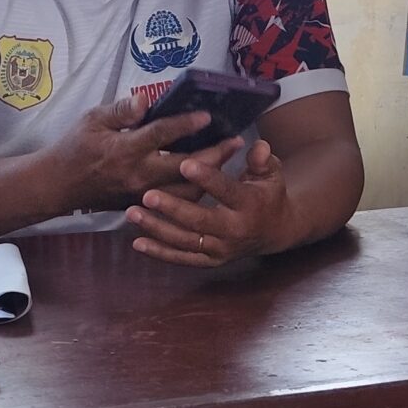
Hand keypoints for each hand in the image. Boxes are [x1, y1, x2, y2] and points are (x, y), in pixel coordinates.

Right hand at [49, 95, 227, 212]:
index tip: (207, 115)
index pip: (161, 135)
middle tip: (235, 141)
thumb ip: (121, 110)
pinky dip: (195, 192)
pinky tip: (208, 179)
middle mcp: (137, 175)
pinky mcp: (143, 205)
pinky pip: (176, 203)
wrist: (59, 185)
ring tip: (227, 160)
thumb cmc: (75, 147)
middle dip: (213, 155)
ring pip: (185, 193)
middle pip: (184, 168)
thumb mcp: (93, 119)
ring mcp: (142, 194)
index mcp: (124, 149)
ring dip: (209, 177)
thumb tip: (145, 98)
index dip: (185, 124)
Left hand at [127, 138, 291, 266]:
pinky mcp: (210, 261)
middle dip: (172, 208)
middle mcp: (235, 231)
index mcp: (250, 205)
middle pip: (200, 220)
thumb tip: (256, 146)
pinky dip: (159, 253)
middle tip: (147, 195)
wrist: (274, 231)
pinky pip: (182, 259)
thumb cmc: (267, 193)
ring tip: (133, 213)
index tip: (184, 164)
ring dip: (157, 229)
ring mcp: (221, 249)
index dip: (207, 178)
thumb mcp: (271, 173)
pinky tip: (137, 243)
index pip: (226, 190)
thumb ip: (261, 159)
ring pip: (185, 241)